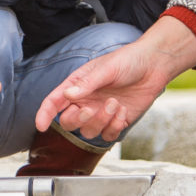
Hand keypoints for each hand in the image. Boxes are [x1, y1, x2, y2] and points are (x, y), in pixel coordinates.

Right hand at [36, 18, 195, 140]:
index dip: (44, 113)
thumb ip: (87, 84)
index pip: (54, 102)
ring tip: (115, 104)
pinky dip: (114, 127)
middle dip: (78, 119)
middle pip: (68, 121)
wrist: (154, 65)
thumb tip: (68, 95)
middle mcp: (86, 101)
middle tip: (91, 108)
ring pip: (88, 131)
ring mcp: (100, 113)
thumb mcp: (107, 68)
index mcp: (77, 85)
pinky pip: (107, 135)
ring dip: (100, 121)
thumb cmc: (128, 60)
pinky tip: (122, 111)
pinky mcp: (115, 121)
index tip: (41, 125)